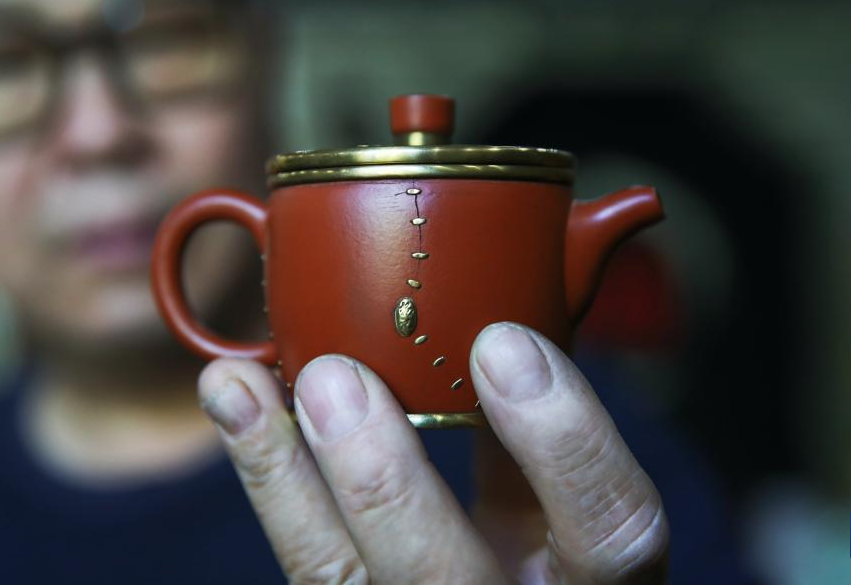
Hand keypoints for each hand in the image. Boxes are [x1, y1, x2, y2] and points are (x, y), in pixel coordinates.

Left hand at [198, 322, 668, 583]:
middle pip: (446, 582)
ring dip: (283, 478)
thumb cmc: (548, 535)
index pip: (613, 533)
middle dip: (383, 481)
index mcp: (594, 579)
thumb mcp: (573, 496)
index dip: (564, 442)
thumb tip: (533, 294)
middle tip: (335, 376)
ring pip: (342, 582)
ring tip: (239, 385)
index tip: (503, 343)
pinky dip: (266, 479)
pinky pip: (306, 564)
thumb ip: (558, 416)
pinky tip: (236, 406)